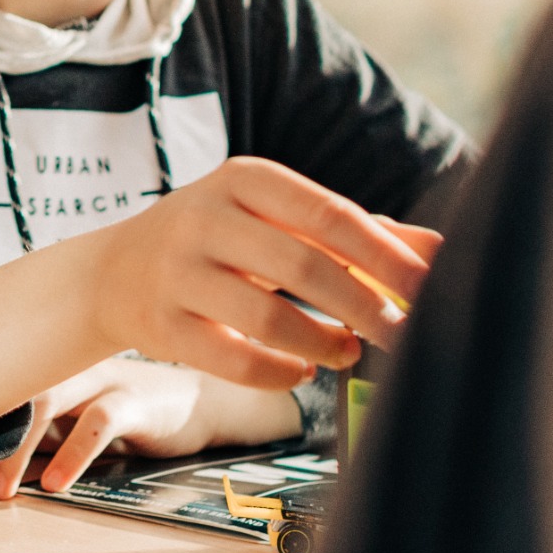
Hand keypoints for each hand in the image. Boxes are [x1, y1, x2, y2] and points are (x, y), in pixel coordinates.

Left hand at [0, 357, 300, 500]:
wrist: (201, 400)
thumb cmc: (128, 411)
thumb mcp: (75, 421)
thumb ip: (38, 439)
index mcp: (48, 366)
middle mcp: (68, 364)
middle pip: (11, 393)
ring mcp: (101, 376)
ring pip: (48, 403)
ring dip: (17, 449)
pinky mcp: (137, 398)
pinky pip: (100, 421)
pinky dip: (74, 453)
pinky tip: (57, 484)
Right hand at [80, 161, 436, 388]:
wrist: (115, 271)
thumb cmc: (220, 241)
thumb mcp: (276, 218)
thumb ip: (354, 231)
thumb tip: (437, 250)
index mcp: (244, 179)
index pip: (330, 214)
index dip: (385, 254)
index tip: (429, 288)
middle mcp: (205, 217)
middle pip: (303, 264)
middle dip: (364, 304)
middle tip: (402, 333)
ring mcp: (178, 272)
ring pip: (266, 316)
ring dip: (323, 342)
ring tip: (349, 351)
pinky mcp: (161, 326)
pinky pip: (233, 360)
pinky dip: (279, 373)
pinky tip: (301, 372)